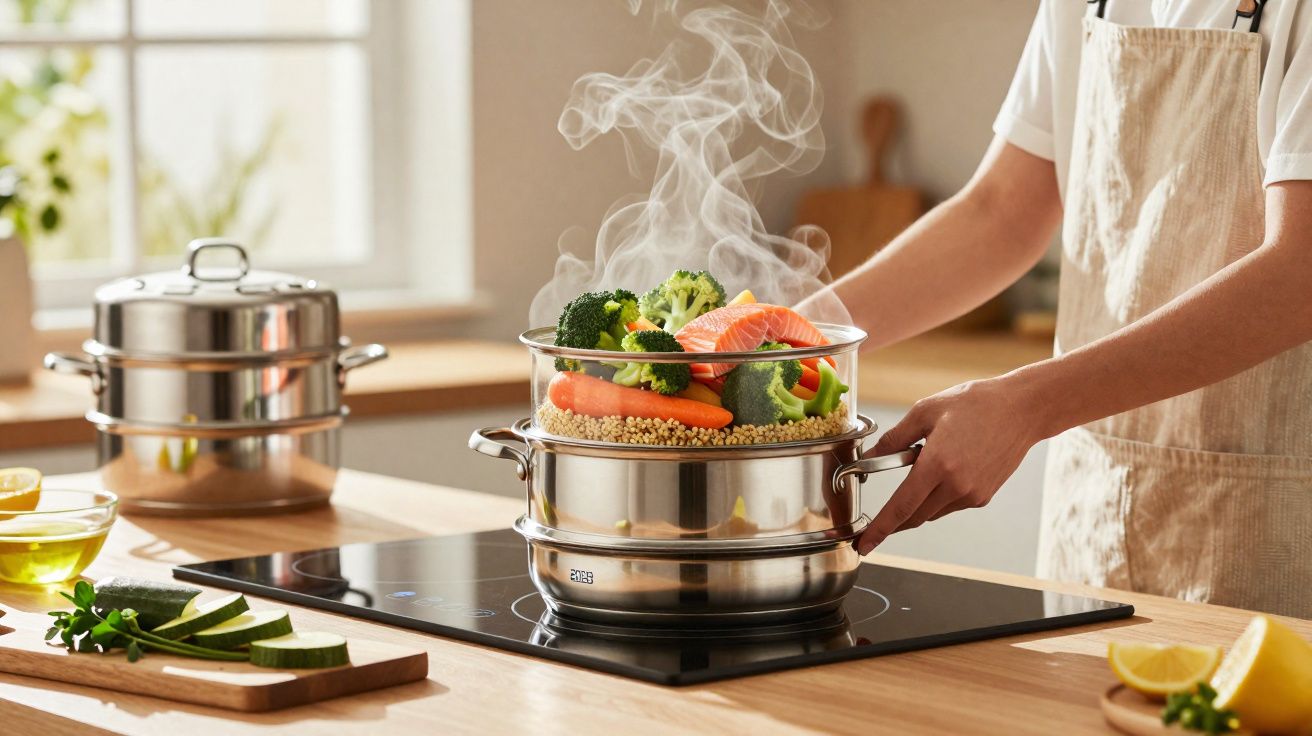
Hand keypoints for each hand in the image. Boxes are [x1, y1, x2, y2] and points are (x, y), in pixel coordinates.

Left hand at [856, 376, 1044, 554]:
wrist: (1021, 410)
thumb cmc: (974, 404)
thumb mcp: (926, 411)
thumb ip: (895, 438)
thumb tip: (871, 456)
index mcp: (937, 464)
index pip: (901, 507)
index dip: (880, 529)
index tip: (865, 545)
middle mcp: (956, 486)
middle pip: (914, 516)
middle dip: (893, 523)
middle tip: (874, 525)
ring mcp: (972, 494)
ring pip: (932, 512)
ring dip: (917, 503)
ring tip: (922, 469)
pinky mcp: (983, 497)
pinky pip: (950, 505)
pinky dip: (937, 497)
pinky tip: (944, 472)